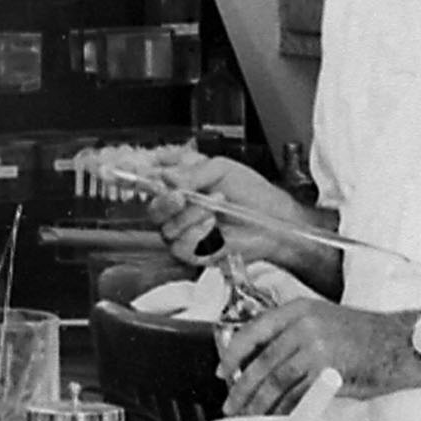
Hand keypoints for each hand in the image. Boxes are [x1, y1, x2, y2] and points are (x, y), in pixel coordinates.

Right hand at [146, 152, 307, 268]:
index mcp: (183, 181)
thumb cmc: (253, 193)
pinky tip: (213, 226)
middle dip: (165, 201)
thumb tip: (167, 176)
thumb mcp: (223, 169)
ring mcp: (185, 231)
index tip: (152, 176)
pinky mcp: (194, 251)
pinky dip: (197, 234)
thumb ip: (193, 171)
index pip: (152, 179)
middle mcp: (180, 207)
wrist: (274, 219)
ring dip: (191, 216)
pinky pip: (181, 246)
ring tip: (214, 206)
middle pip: (154, 208)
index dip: (146, 178)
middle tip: (181, 196)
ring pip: (167, 227)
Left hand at [219, 297, 397, 413]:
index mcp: (298, 310)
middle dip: (243, 388)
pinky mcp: (327, 371)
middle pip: (261, 361)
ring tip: (250, 416)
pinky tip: (280, 418)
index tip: (223, 370)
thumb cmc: (368, 336)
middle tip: (232, 404)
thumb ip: (293, 335)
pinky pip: (298, 395)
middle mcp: (304, 325)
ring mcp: (316, 347)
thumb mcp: (324, 321)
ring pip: (275, 381)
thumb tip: (263, 362)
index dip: (233, 353)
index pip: (253, 330)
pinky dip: (286, 409)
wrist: (402, 344)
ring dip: (259, 403)